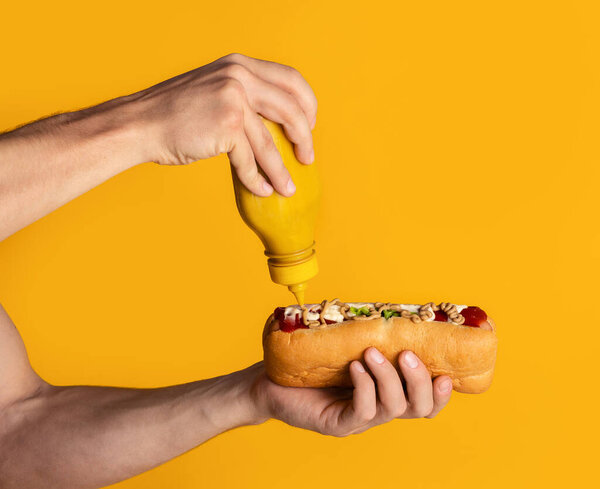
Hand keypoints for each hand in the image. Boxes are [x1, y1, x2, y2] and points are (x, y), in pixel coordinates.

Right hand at [131, 53, 317, 196]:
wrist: (139, 124)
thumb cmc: (174, 113)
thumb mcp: (213, 90)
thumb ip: (244, 97)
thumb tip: (273, 123)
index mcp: (240, 65)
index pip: (291, 79)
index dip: (308, 105)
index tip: (309, 126)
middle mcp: (239, 76)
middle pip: (291, 110)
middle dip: (304, 138)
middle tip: (307, 158)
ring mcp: (232, 100)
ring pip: (270, 143)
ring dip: (282, 170)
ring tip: (288, 188)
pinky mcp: (225, 126)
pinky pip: (249, 160)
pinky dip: (257, 179)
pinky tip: (262, 190)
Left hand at [248, 348, 452, 435]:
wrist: (269, 380)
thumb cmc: (309, 360)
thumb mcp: (345, 344)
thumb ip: (370, 334)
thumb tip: (390, 307)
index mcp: (386, 392)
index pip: (425, 402)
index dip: (441, 394)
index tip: (446, 375)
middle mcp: (378, 409)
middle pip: (418, 408)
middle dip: (420, 381)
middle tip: (406, 354)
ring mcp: (358, 420)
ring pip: (393, 408)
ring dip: (388, 377)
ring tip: (371, 353)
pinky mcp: (338, 424)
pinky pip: (362, 411)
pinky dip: (364, 386)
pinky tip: (355, 367)